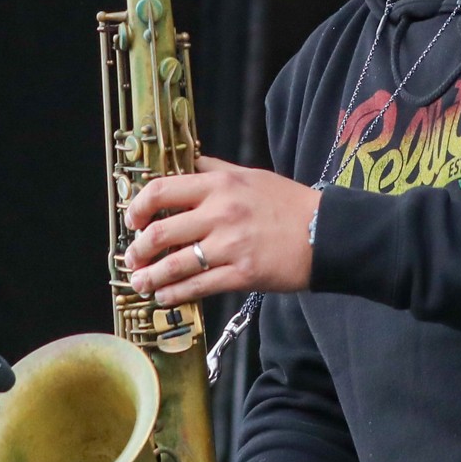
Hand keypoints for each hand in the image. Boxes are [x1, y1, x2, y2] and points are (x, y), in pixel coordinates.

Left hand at [124, 157, 318, 306]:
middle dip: (138, 249)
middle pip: (161, 232)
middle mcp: (221, 213)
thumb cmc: (290, 205)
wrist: (328, 234)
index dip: (138, 208)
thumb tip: (188, 164)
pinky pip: (197, 287)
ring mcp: (230, 245)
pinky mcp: (241, 274)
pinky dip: (175, 294)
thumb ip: (216, 171)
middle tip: (133, 258)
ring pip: (175, 264)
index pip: (161, 191)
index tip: (133, 220)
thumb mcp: (252, 176)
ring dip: (150, 277)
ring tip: (141, 283)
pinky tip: (165, 297)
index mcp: (220, 185)